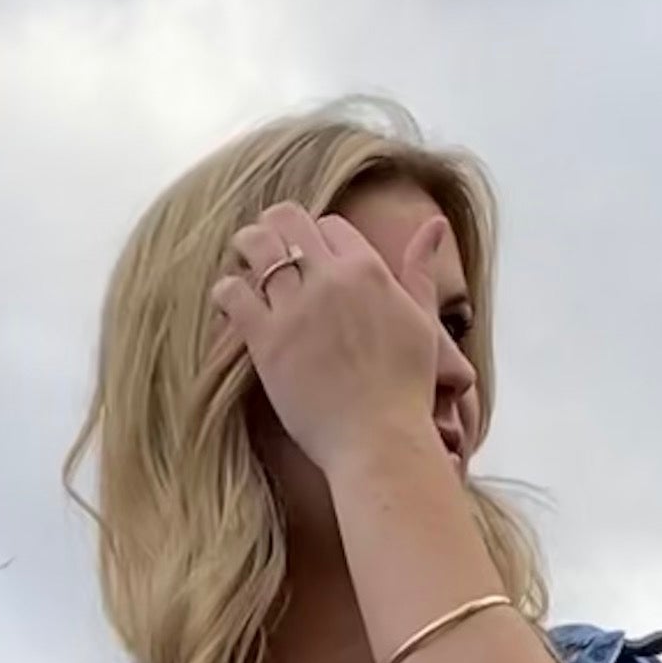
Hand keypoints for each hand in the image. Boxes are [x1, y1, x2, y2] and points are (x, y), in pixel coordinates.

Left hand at [210, 201, 454, 484]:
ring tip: (241, 262)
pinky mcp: (268, 342)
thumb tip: (435, 224)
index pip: (330, 226)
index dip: (317, 240)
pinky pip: (233, 293)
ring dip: (244, 247)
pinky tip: (229, 302)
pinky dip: (226, 291)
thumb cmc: (405, 390)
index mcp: (369, 269)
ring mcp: (297, 309)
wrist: (380, 441)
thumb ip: (421, 271)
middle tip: (263, 245)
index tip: (310, 260)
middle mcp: (331, 280)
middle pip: (288, 221)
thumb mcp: (423, 322)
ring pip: (256, 246)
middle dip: (274, 227)